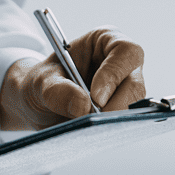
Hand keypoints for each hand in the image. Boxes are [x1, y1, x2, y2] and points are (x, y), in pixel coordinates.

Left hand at [0, 27, 144, 129]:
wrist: (39, 103)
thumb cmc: (43, 82)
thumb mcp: (41, 82)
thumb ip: (58, 91)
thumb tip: (82, 106)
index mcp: (106, 41)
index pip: (126, 52)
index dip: (114, 74)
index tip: (96, 97)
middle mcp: (122, 64)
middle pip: (135, 84)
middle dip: (115, 105)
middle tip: (92, 121)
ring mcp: (126, 89)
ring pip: (134, 107)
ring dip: (112, 120)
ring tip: (88, 128)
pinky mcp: (123, 111)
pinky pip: (126, 123)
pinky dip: (110, 130)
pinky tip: (93, 134)